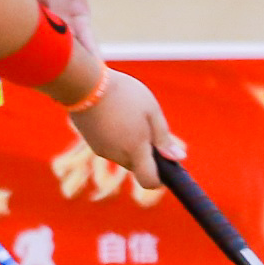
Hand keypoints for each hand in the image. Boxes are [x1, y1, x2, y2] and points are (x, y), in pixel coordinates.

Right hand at [68, 69, 181, 190]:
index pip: (149, 181)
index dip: (159, 179)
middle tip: (147, 126)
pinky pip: (110, 146)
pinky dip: (116, 137)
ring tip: (129, 115)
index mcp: (135, 149)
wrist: (84, 83)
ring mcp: (100, 149)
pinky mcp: (90, 141)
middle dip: (145, 153)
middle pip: (137, 166)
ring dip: (130, 143)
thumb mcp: (152, 112)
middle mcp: (116, 155)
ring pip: (123, 155)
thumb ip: (163, 138)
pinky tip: (115, 115)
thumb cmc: (124, 94)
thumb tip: (178, 158)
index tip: (166, 164)